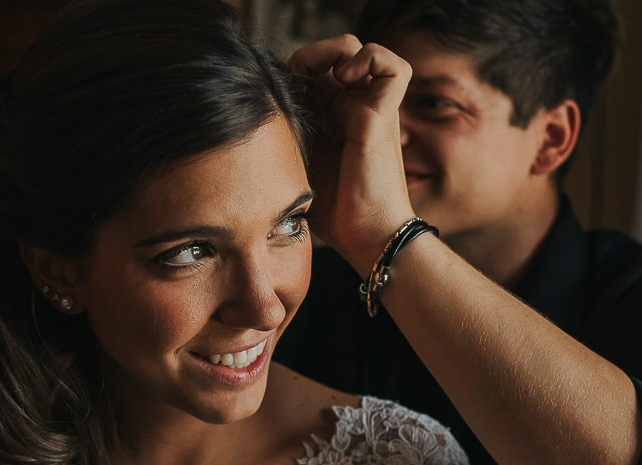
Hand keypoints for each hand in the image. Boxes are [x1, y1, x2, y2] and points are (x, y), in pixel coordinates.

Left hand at [288, 35, 415, 271]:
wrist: (367, 238)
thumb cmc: (335, 214)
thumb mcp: (297, 168)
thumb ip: (285, 142)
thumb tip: (249, 127)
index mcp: (334, 120)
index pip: (311, 74)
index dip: (292, 74)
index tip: (277, 97)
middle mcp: (354, 109)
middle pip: (329, 56)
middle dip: (306, 62)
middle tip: (293, 86)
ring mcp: (371, 109)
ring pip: (357, 50)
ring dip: (333, 53)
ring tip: (319, 78)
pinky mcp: (383, 114)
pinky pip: (391, 66)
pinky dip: (369, 60)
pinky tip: (345, 79)